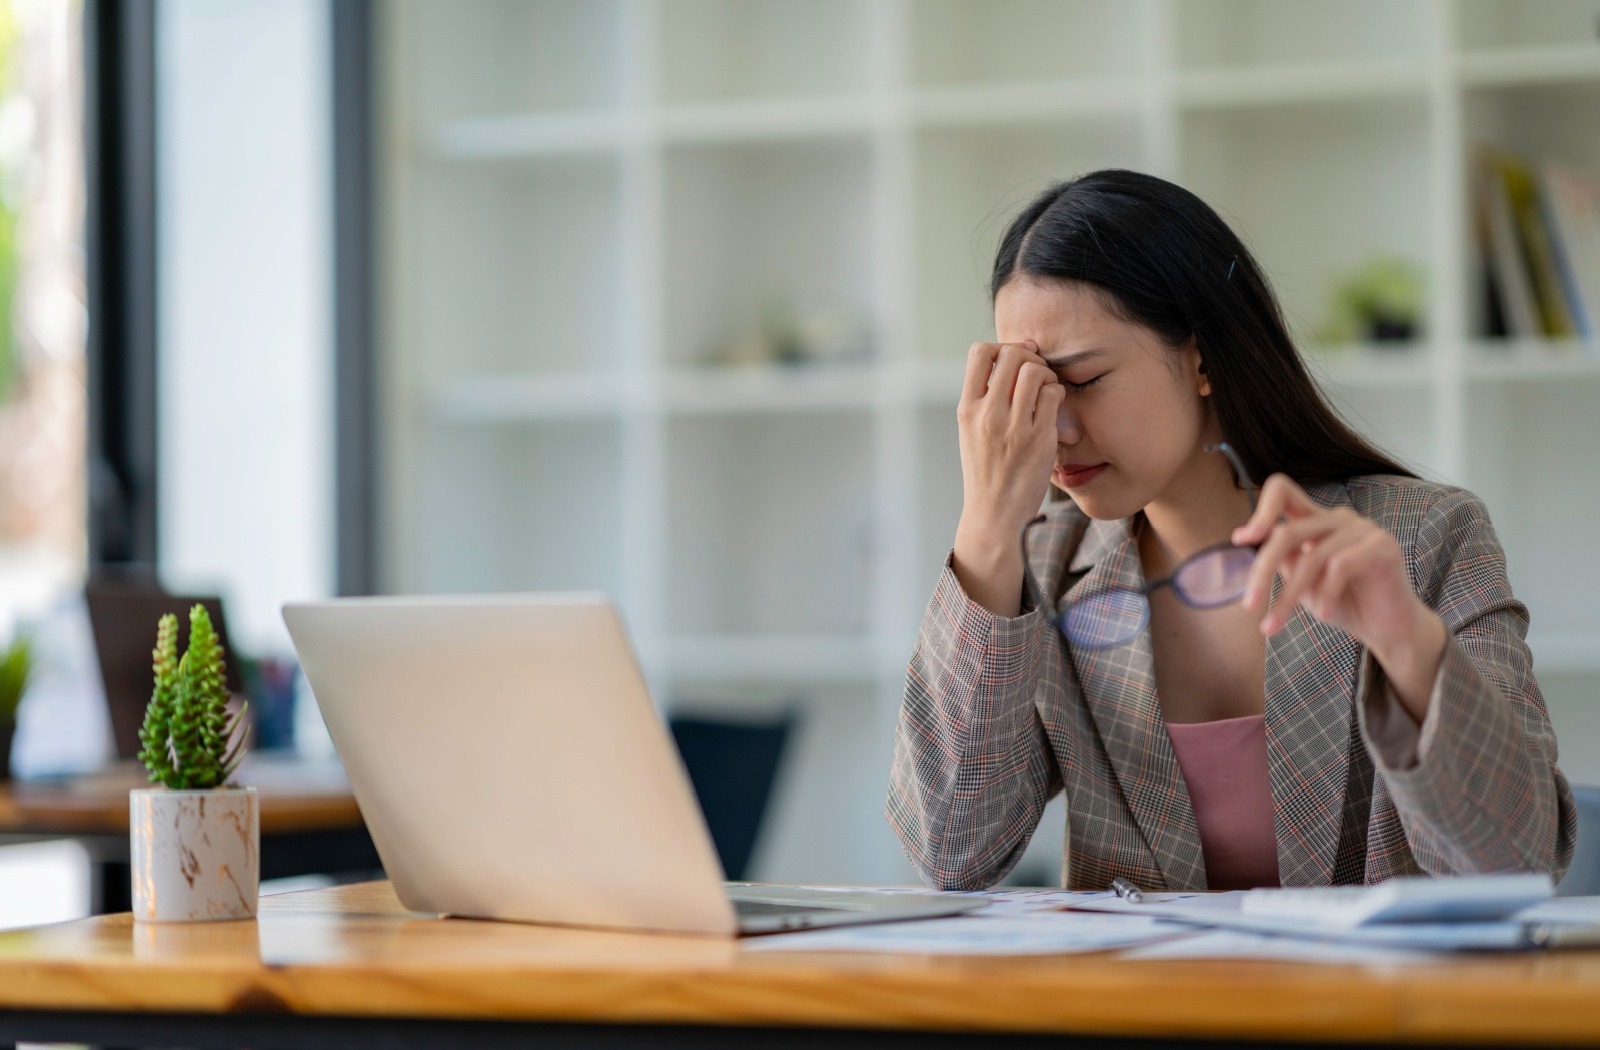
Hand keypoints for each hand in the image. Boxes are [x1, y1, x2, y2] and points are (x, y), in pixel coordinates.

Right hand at [951, 341, 1062, 615]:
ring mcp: (1014, 427)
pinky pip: (1054, 395)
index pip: (979, 352)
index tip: (1011, 363)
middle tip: (1035, 374)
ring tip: (1046, 390)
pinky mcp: (1040, 439)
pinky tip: (1054, 408)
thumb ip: (984, 398)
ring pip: (1035, 372)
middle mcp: (988, 415)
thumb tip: (1011, 358)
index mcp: (967, 410)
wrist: (993, 515)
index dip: (1000, 348)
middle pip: (1012, 355)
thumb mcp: (971, 432)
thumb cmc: (986, 471)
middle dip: (1028, 358)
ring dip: (1046, 374)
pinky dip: (1057, 394)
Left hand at [1233, 474, 1446, 720]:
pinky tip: (1324, 614)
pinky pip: (1340, 565)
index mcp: (1315, 520)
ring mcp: (1362, 528)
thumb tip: (1246, 537)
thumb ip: (1281, 558)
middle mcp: (1338, 518)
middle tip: (1249, 605)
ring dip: (1289, 596)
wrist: (1387, 629)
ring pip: (1311, 557)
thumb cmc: (1342, 603)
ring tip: (1275, 624)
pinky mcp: (1383, 545)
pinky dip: (1326, 594)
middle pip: (1287, 532)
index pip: (1283, 491)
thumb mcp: (1301, 581)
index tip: (1243, 540)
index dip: (1260, 510)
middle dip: (1262, 571)